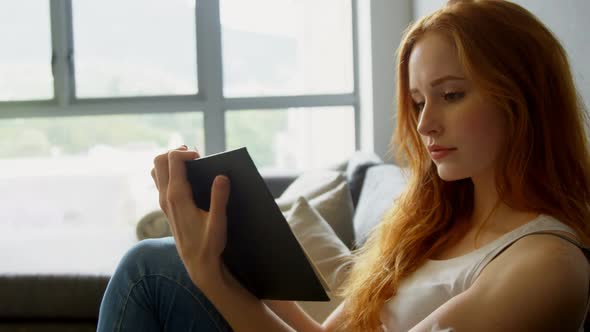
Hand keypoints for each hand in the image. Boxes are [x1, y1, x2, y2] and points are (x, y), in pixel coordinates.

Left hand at [150, 145, 230, 283]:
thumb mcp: (218, 222)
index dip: (187, 153)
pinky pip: (160, 181)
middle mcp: (166, 197)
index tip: (202, 157)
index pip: (173, 160)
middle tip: (195, 156)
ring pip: (157, 170)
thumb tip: (222, 176)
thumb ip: (219, 199)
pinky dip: (170, 172)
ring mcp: (163, 202)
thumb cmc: (209, 244)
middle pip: (159, 161)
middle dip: (176, 152)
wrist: (197, 264)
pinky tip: (187, 178)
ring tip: (191, 163)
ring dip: (170, 162)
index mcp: (177, 196)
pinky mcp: (166, 207)